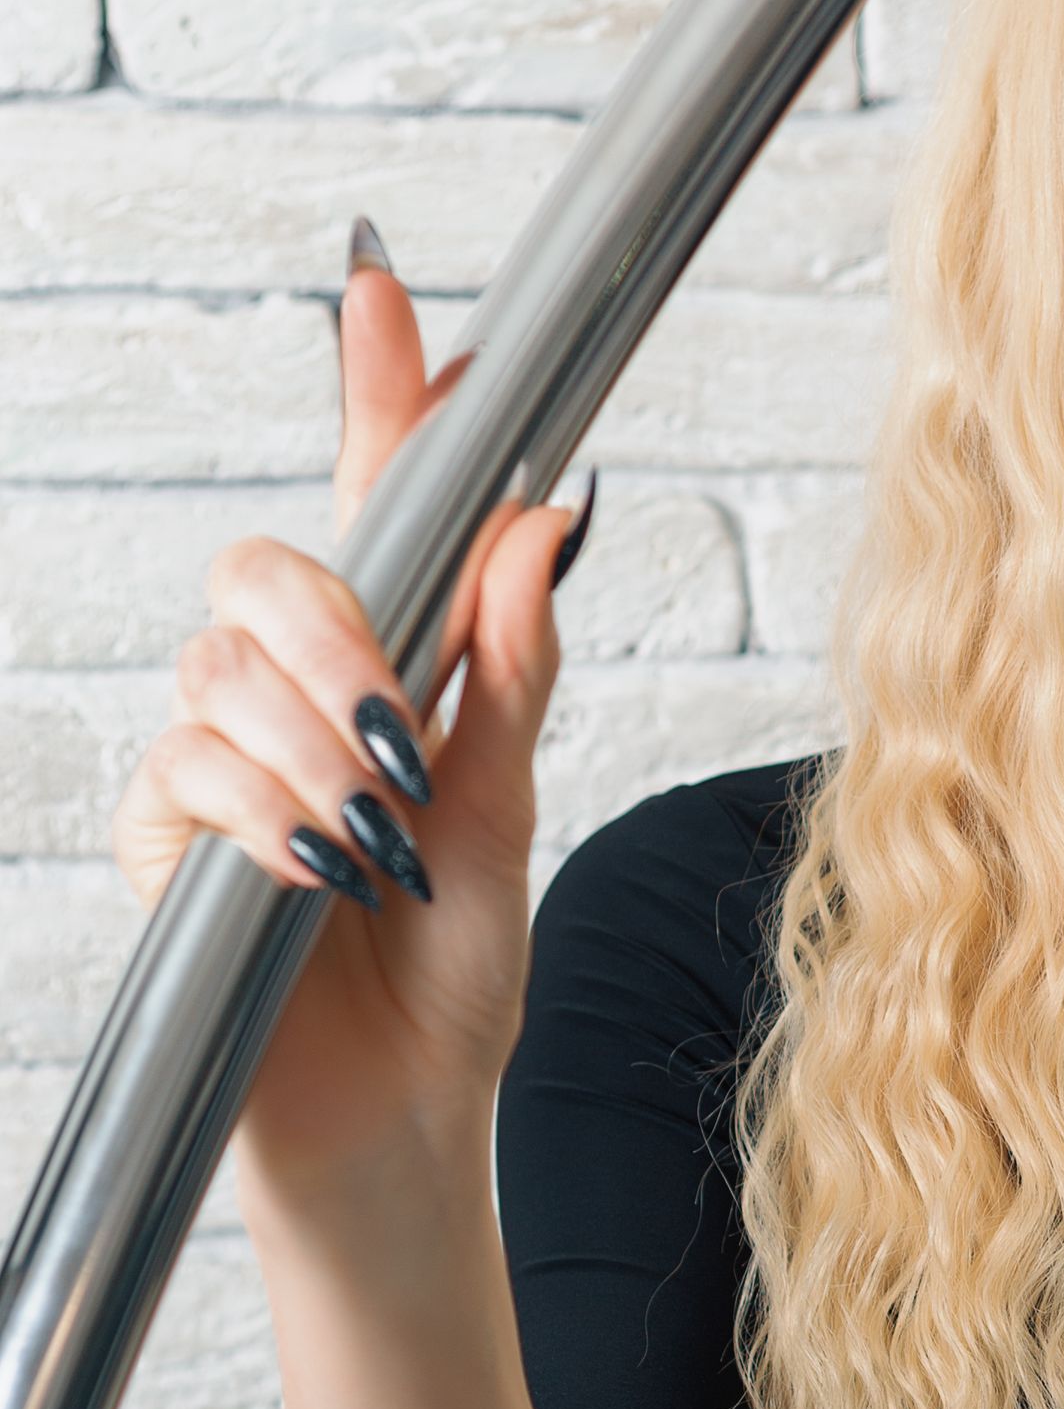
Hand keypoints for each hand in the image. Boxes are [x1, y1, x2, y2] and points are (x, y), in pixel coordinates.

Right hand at [112, 226, 591, 1223]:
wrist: (403, 1122)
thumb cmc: (456, 977)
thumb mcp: (512, 817)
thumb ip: (515, 672)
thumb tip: (546, 517)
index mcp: (394, 669)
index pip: (377, 503)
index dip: (375, 390)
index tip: (382, 285)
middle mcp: (296, 698)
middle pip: (259, 569)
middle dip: (333, 628)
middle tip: (402, 727)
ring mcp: (222, 768)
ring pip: (219, 672)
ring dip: (313, 747)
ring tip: (378, 843)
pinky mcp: (172, 847)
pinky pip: (187, 775)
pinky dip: (266, 814)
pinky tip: (320, 872)